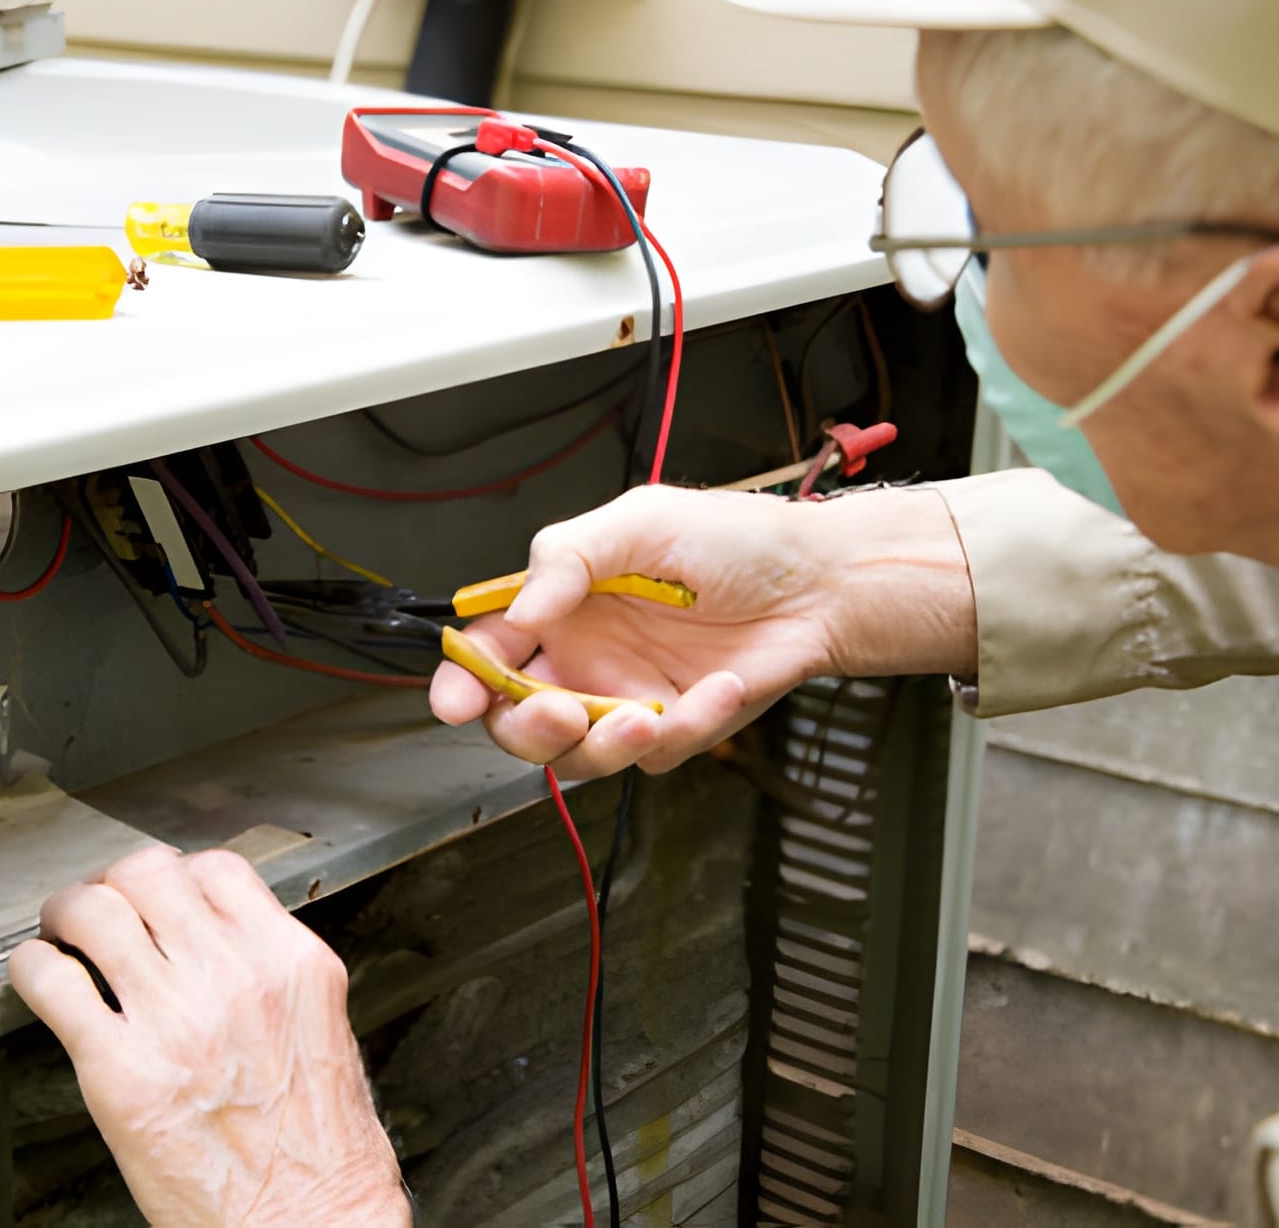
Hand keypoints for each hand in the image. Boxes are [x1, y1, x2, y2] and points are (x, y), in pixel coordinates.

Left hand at [9, 846, 408, 1227]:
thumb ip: (272, 976)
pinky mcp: (119, 1071)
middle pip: (149, 874)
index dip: (176, 875)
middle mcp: (233, 978)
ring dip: (67, 912)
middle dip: (115, 883)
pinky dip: (33, 968)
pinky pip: (54, 983)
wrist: (309, 1222)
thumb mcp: (323, 1031)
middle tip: (102, 904)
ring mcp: (174, 1019)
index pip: (217, 870)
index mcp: (291, 964)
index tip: (159, 896)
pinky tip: (39, 976)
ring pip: (96, 912)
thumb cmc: (321, 1151)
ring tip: (61, 931)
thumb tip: (221, 946)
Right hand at [430, 483, 975, 777]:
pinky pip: (657, 754)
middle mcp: (585, 659)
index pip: (489, 651)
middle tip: (556, 714)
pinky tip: (715, 686)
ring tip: (642, 716)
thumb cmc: (737, 542)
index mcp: (561, 606)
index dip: (463, 680)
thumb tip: (518, 608)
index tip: (458, 699)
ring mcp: (627, 699)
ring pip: (578, 757)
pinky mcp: (676, 730)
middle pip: (517, 721)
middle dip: (526, 729)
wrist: (821, 584)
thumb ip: (568, 557)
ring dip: (601, 745)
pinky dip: (687, 726)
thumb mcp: (640, 521)